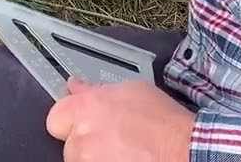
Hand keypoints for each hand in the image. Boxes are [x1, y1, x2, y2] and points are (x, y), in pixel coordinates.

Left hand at [46, 78, 194, 161]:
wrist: (185, 150)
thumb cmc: (164, 122)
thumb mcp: (131, 91)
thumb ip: (96, 90)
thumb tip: (76, 86)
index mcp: (85, 109)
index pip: (55, 117)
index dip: (69, 119)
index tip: (80, 122)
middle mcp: (82, 138)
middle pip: (68, 143)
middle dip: (84, 141)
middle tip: (109, 139)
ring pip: (80, 161)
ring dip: (95, 157)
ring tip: (121, 152)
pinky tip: (126, 159)